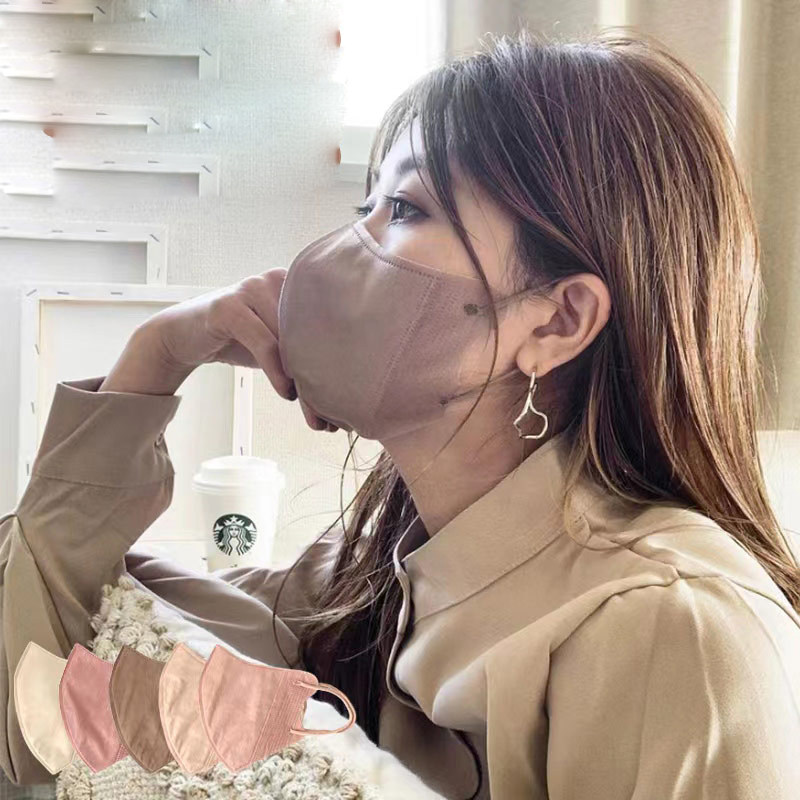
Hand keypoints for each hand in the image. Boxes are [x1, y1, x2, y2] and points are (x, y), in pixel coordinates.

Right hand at [102, 270, 337, 432]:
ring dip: (304, 381)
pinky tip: (286, 392)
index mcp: (297, 284)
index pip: (328, 324)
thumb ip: (307, 358)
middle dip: (325, 378)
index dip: (341, 362)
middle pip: (313, 333)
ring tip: (312, 412)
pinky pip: (263, 342)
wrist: (184, 335)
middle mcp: (278, 279)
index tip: (348, 402)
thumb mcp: (280, 345)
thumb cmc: (239, 339)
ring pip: (291, 340)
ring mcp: (252, 288)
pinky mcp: (229, 306)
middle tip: (333, 418)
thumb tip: (341, 399)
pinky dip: (277, 370)